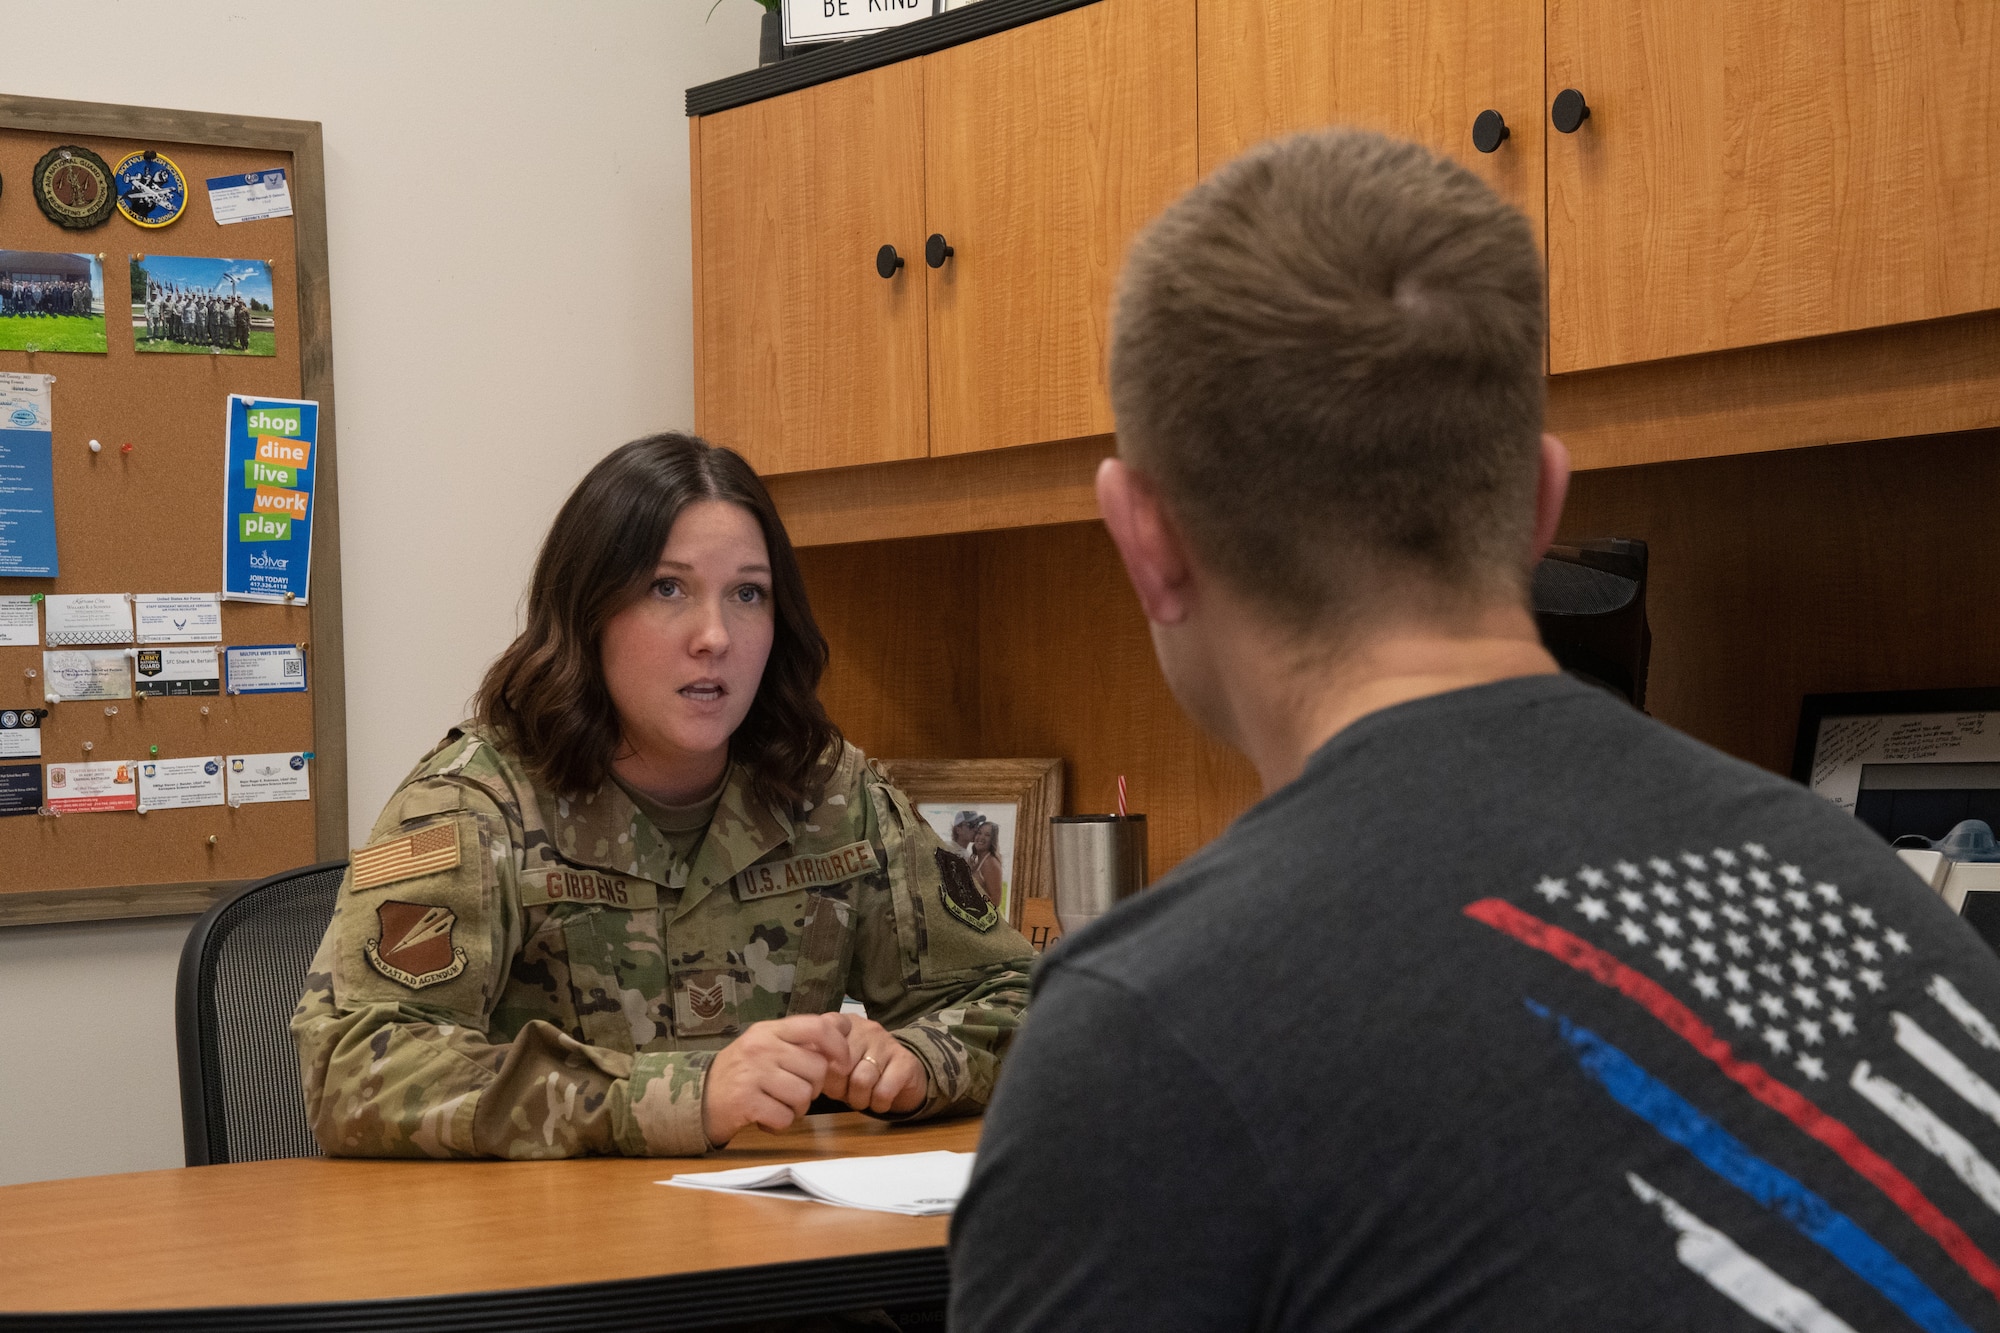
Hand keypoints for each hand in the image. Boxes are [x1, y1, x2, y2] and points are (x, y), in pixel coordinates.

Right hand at [701, 1014, 852, 1145]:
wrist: (697, 1097)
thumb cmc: (742, 1072)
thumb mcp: (768, 1045)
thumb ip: (803, 1038)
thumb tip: (844, 1023)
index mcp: (769, 1030)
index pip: (817, 1027)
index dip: (839, 1045)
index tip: (843, 1063)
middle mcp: (761, 1047)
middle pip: (817, 1069)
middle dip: (813, 1088)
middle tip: (791, 1092)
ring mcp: (752, 1073)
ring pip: (804, 1096)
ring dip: (796, 1109)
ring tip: (777, 1105)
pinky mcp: (745, 1101)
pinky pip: (784, 1118)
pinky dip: (778, 1124)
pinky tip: (764, 1118)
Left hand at [822, 1015, 928, 1115]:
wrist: (903, 1077)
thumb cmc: (859, 1071)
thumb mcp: (835, 1066)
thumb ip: (819, 1063)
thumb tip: (807, 1071)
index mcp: (844, 1024)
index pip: (825, 1031)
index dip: (821, 1061)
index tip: (825, 1075)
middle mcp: (866, 1028)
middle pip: (840, 1065)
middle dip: (839, 1089)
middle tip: (845, 1093)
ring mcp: (887, 1042)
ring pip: (861, 1080)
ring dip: (859, 1099)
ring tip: (862, 1098)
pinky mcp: (905, 1061)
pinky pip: (883, 1091)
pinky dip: (878, 1104)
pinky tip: (879, 1100)